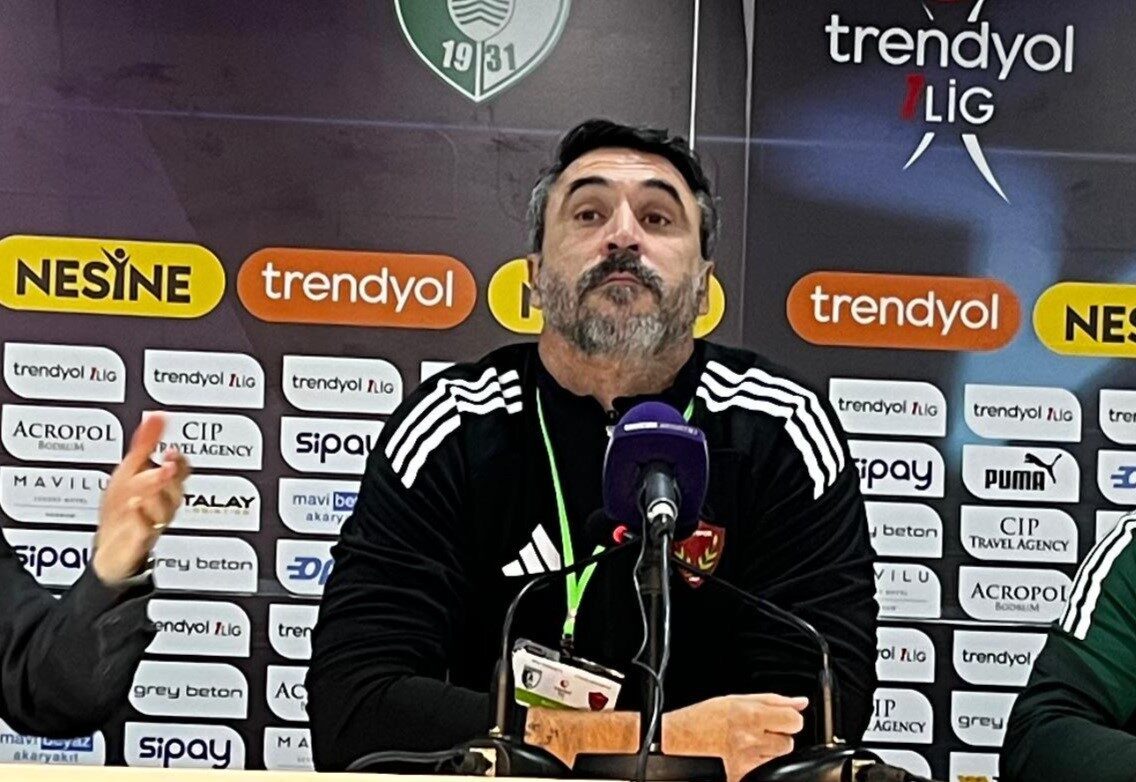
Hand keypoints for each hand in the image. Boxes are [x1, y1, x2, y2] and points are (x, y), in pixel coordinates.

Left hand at [93, 413, 189, 583]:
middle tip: (168, 463)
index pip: (181, 470)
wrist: (109, 548)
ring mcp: (153, 521)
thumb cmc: (122, 509)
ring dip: (158, 494)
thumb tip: (156, 416)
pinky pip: (146, 530)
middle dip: (173, 476)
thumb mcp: (130, 471)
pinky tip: (135, 506)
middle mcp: (163, 502)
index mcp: (164, 484)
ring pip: (165, 509)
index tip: (171, 451)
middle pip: (176, 488)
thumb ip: (146, 444)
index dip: (179, 461)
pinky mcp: (141, 540)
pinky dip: (142, 518)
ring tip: (151, 481)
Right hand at [662, 693, 807, 781]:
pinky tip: (741, 756)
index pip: (794, 720)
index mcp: (751, 715)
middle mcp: (750, 739)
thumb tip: (800, 703)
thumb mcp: (738, 700)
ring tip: (747, 742)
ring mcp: (746, 761)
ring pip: (777, 758)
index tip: (779, 718)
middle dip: (776, 736)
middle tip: (756, 730)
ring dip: (767, 751)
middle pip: (788, 742)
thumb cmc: (704, 718)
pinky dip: (757, 764)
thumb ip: (774, 701)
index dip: (788, 719)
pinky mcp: (741, 775)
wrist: (678, 740)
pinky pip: (763, 770)